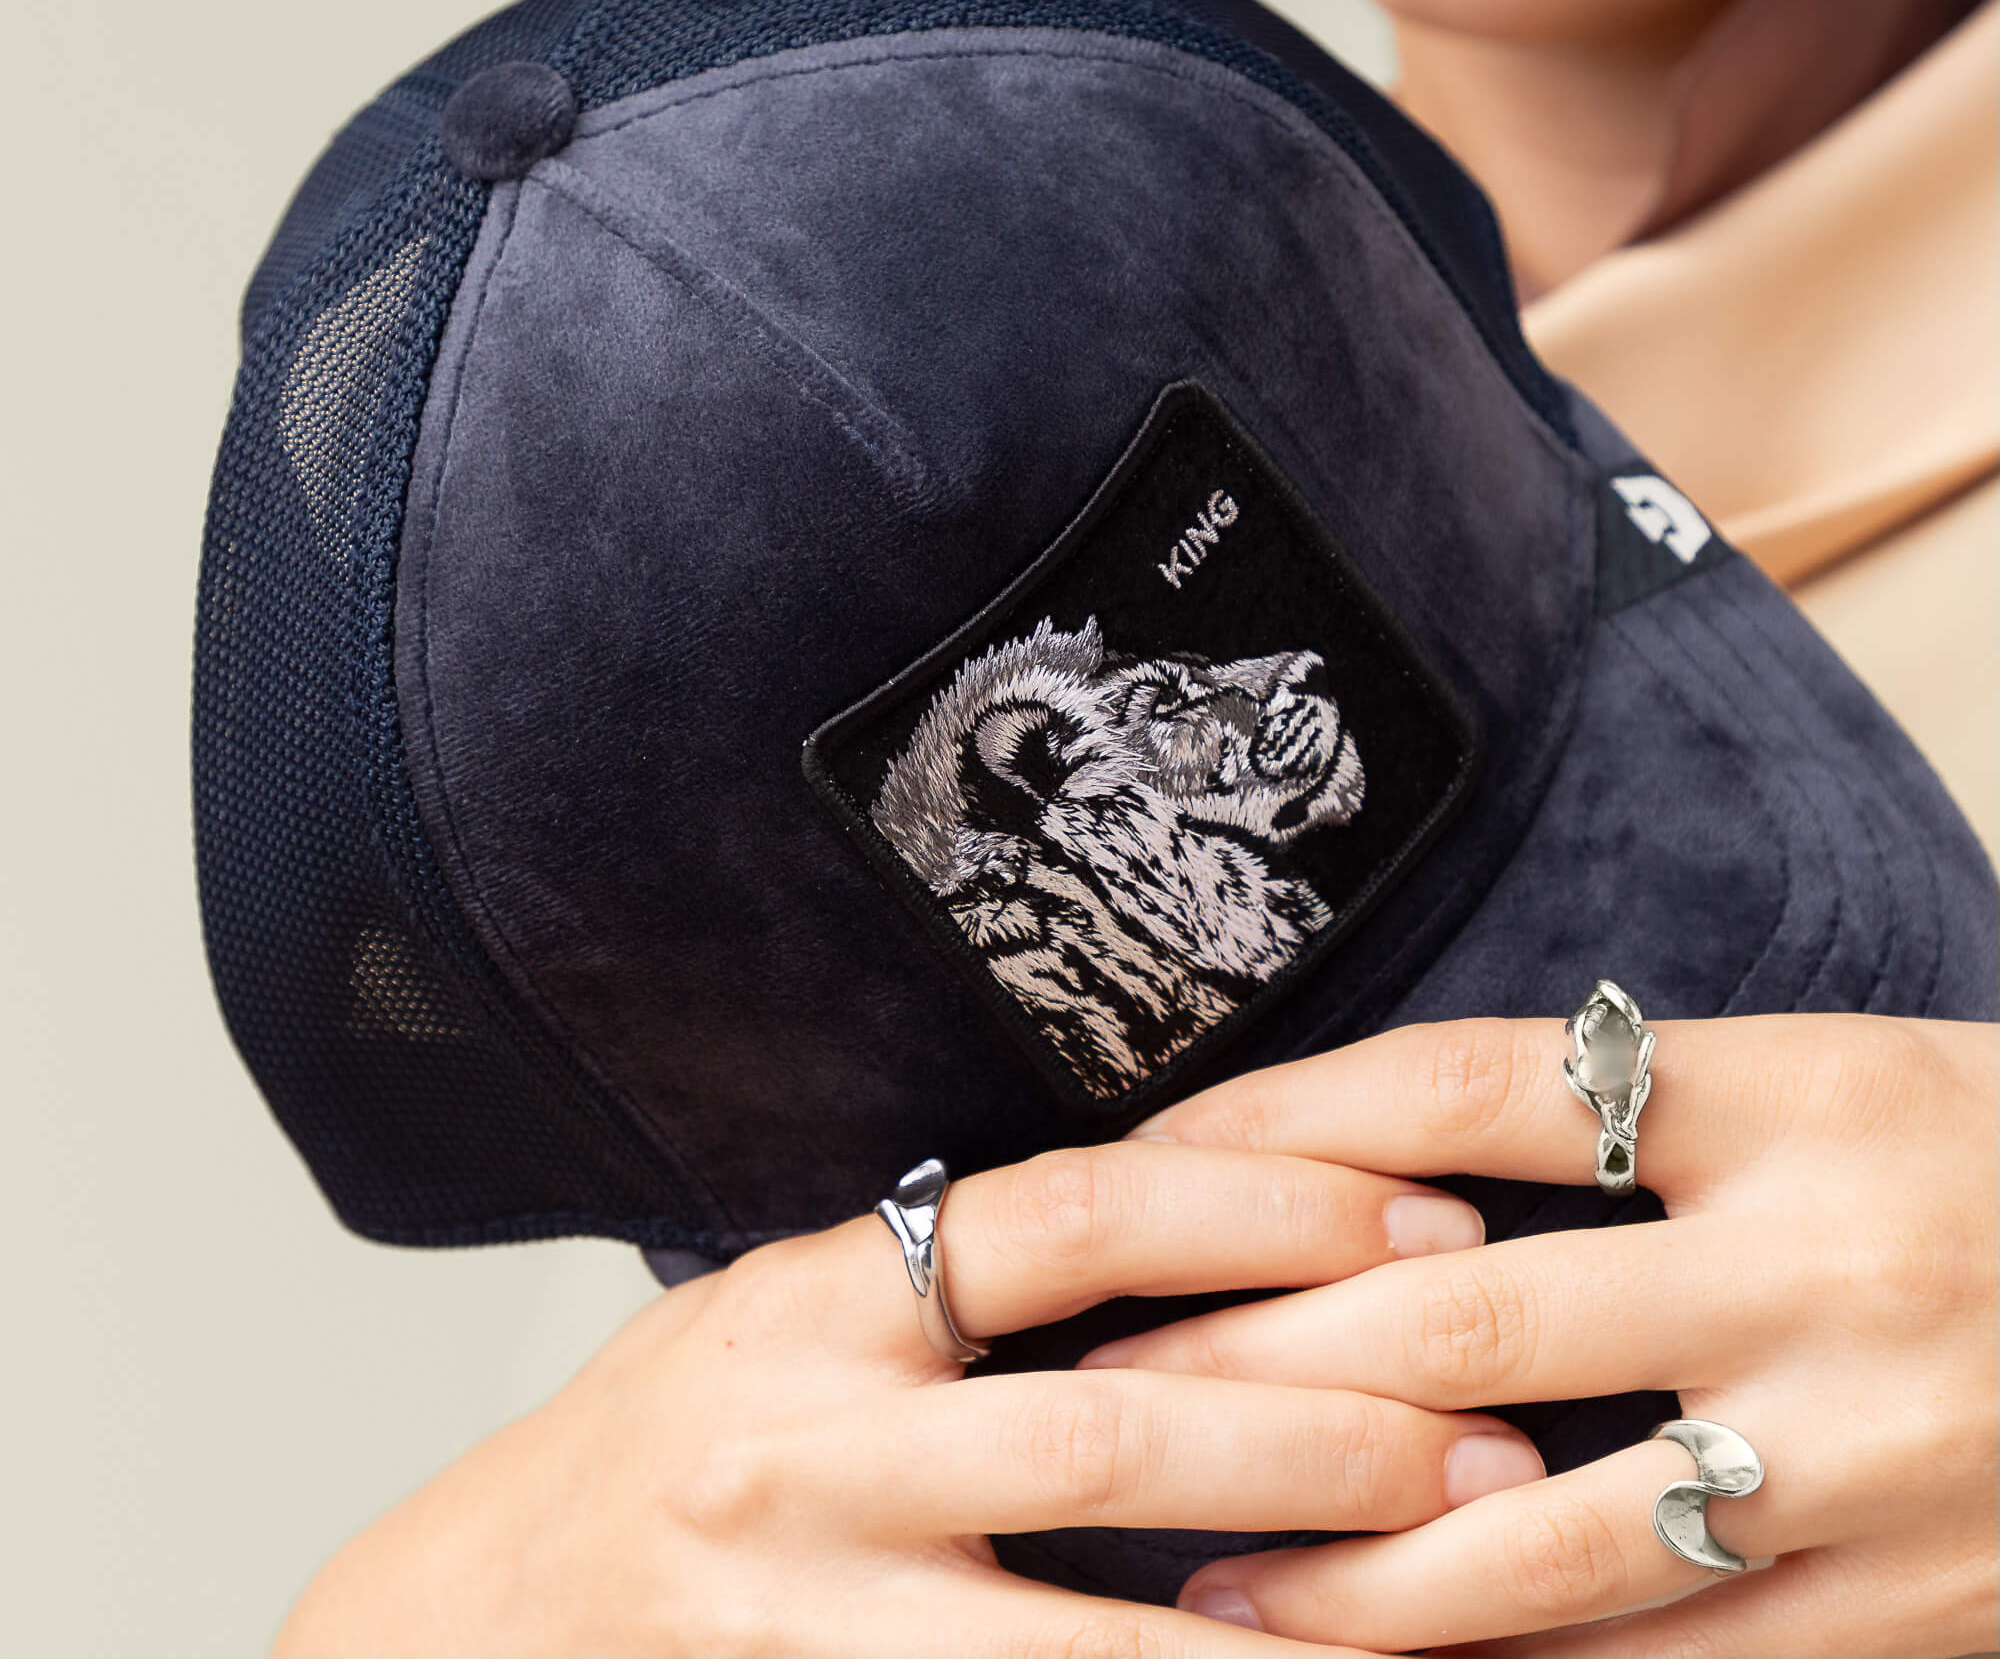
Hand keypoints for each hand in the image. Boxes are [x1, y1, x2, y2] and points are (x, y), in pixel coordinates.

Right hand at [271, 1139, 1542, 1655]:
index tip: (1421, 1217)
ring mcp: (805, 1622)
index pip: (1071, 1216)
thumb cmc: (654, 1456)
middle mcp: (805, 1453)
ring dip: (1294, 1636)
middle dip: (1329, 1435)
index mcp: (814, 1299)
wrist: (458, 1634)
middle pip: (1116, 1433)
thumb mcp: (778, 1317)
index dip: (1262, 1207)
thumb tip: (1192, 1230)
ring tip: (1455, 1603)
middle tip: (1498, 1437)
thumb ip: (944, 1284)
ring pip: (1094, 1648)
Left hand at [1084, 1014, 1998, 1656]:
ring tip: (1195, 1591)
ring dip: (1344, 1577)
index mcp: (1791, 1098)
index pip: (1461, 1092)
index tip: (1144, 1170)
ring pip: (1544, 1537)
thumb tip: (1377, 1170)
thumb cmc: (1989, 1163)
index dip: (1278, 1127)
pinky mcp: (1924, 1615)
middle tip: (1094, 1393)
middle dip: (1248, 1364)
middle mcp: (1822, 1270)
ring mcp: (1875, 1460)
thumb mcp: (1832, 1079)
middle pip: (1459, 1319)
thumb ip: (1627, 1118)